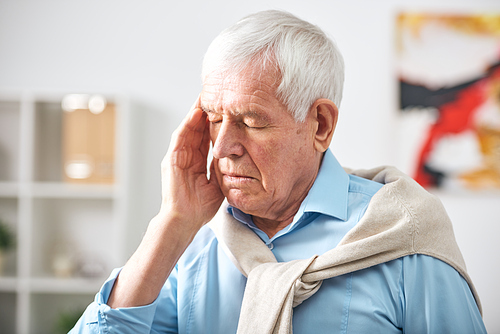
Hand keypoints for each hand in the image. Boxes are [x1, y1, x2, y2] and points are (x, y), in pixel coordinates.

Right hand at [160, 96, 223, 229]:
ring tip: (206, 97)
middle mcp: (186, 156)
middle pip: (197, 128)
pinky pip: (180, 137)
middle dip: (206, 112)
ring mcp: (177, 156)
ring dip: (196, 113)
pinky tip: (196, 112)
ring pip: (189, 128)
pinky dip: (188, 124)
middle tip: (216, 94)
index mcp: (196, 162)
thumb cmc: (200, 207)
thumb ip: (222, 168)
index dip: (214, 122)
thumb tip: (235, 157)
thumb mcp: (217, 183)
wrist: (185, 220)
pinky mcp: (171, 159)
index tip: (225, 108)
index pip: (206, 137)